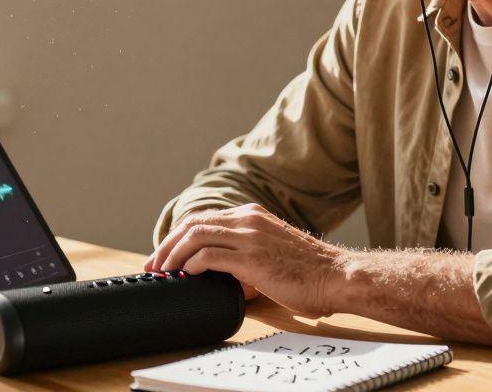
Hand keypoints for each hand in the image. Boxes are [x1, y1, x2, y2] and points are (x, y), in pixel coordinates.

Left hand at [145, 204, 346, 316]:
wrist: (337, 276)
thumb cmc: (311, 271)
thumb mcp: (274, 248)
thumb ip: (249, 250)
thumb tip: (224, 270)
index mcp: (252, 215)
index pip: (203, 218)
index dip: (178, 235)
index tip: (165, 254)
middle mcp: (248, 220)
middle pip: (192, 224)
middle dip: (167, 244)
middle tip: (153, 265)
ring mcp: (249, 237)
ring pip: (194, 237)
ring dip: (172, 255)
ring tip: (162, 272)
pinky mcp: (251, 259)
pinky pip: (208, 256)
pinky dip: (191, 266)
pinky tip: (186, 276)